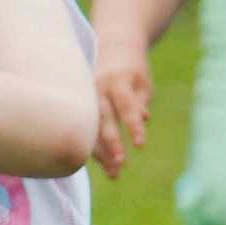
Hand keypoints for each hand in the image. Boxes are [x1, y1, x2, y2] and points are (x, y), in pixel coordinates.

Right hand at [93, 41, 151, 178]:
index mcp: (117, 81)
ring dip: (102, 154)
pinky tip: (108, 167)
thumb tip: (142, 120)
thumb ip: (140, 102)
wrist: (113, 49)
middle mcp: (98, 90)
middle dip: (111, 143)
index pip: (126, 106)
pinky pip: (88, 132)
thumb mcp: (142, 83)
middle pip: (104, 120)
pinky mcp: (83, 108)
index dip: (133, 126)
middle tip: (120, 166)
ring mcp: (87, 100)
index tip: (141, 146)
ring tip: (115, 175)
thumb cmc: (133, 70)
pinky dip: (97, 149)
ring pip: (92, 130)